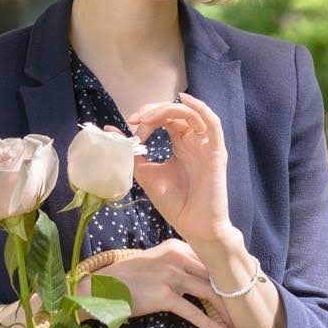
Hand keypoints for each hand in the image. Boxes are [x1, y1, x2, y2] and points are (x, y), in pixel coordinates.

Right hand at [96, 238, 232, 327]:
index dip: (228, 274)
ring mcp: (170, 276)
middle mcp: (176, 257)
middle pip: (212, 275)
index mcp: (176, 246)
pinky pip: (193, 312)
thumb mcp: (155, 261)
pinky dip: (210, 324)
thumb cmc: (128, 277)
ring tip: (237, 323)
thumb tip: (202, 275)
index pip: (209, 259)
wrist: (102, 288)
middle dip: (231, 292)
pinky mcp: (164, 296)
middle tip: (245, 305)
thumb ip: (178, 263)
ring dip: (225, 310)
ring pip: (208, 292)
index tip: (244, 284)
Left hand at [125, 91, 233, 248]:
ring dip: (169, 110)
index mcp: (180, 145)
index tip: (129, 124)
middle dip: (154, 110)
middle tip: (136, 118)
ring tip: (149, 117)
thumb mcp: (147, 174)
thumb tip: (111, 131)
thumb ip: (133, 153)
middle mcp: (194, 141)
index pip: (165, 118)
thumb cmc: (175, 204)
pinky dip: (200, 108)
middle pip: (177, 112)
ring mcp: (206, 145)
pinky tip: (183, 100)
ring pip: (192, 113)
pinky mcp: (216, 152)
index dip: (147, 116)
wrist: (194, 227)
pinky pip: (212, 124)